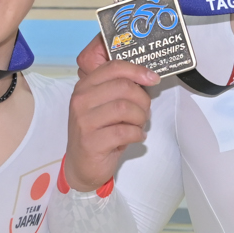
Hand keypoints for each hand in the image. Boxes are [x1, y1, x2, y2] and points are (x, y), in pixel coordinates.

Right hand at [64, 35, 159, 192]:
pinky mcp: (90, 142)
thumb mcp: (104, 106)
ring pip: (124, 108)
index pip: (113, 67)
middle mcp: (80, 101)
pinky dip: (137, 134)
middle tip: (145, 112)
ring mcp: (83, 121)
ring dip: (140, 117)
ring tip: (139, 125)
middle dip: (142, 99)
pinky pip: (124, 132)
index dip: (137, 71)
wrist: (83, 165)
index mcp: (84, 87)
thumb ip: (119, 89)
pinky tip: (136, 136)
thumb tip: (148, 77)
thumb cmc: (98, 132)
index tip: (153, 79)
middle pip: (123, 87)